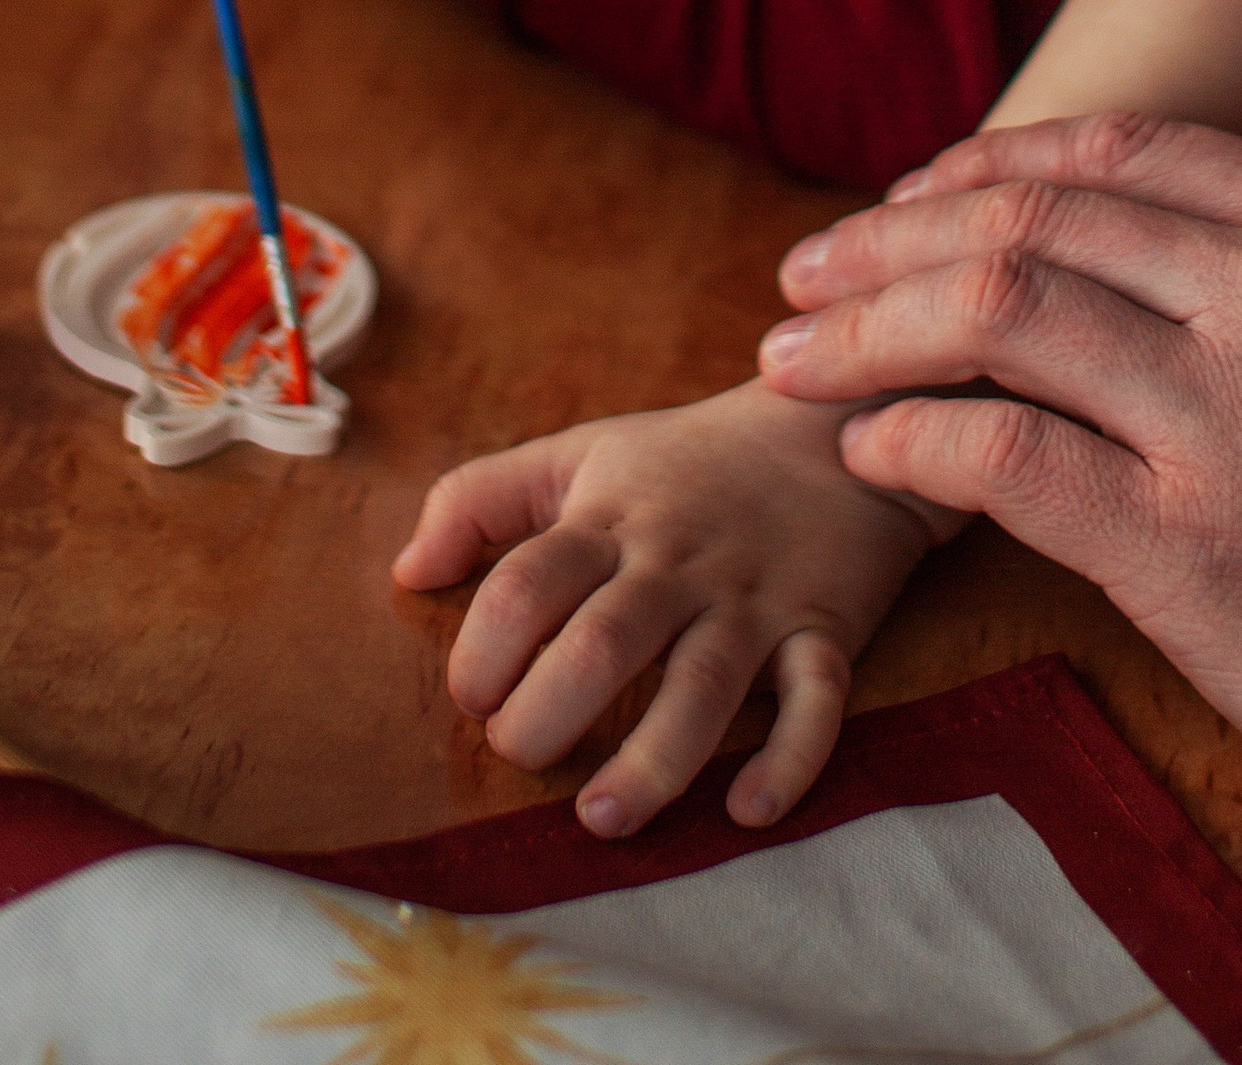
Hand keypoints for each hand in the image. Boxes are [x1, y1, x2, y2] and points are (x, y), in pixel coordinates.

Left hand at [391, 377, 948, 837]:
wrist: (834, 424)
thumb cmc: (686, 459)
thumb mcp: (580, 452)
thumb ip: (480, 499)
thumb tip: (407, 572)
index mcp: (611, 521)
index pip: (529, 584)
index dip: (483, 650)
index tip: (471, 696)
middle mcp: (677, 564)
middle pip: (605, 643)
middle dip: (548, 713)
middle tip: (522, 754)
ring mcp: (754, 600)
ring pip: (703, 688)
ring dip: (651, 762)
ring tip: (600, 817)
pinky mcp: (825, 628)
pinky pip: (815, 700)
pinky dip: (788, 759)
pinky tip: (746, 809)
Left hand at [758, 102, 1241, 841]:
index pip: (1120, 153)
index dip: (993, 162)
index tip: (914, 191)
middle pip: (1030, 219)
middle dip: (891, 232)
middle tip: (807, 262)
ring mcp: (1225, 418)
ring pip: (994, 314)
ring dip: (866, 325)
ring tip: (790, 353)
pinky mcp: (1186, 547)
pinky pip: (1006, 457)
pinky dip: (915, 438)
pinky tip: (866, 447)